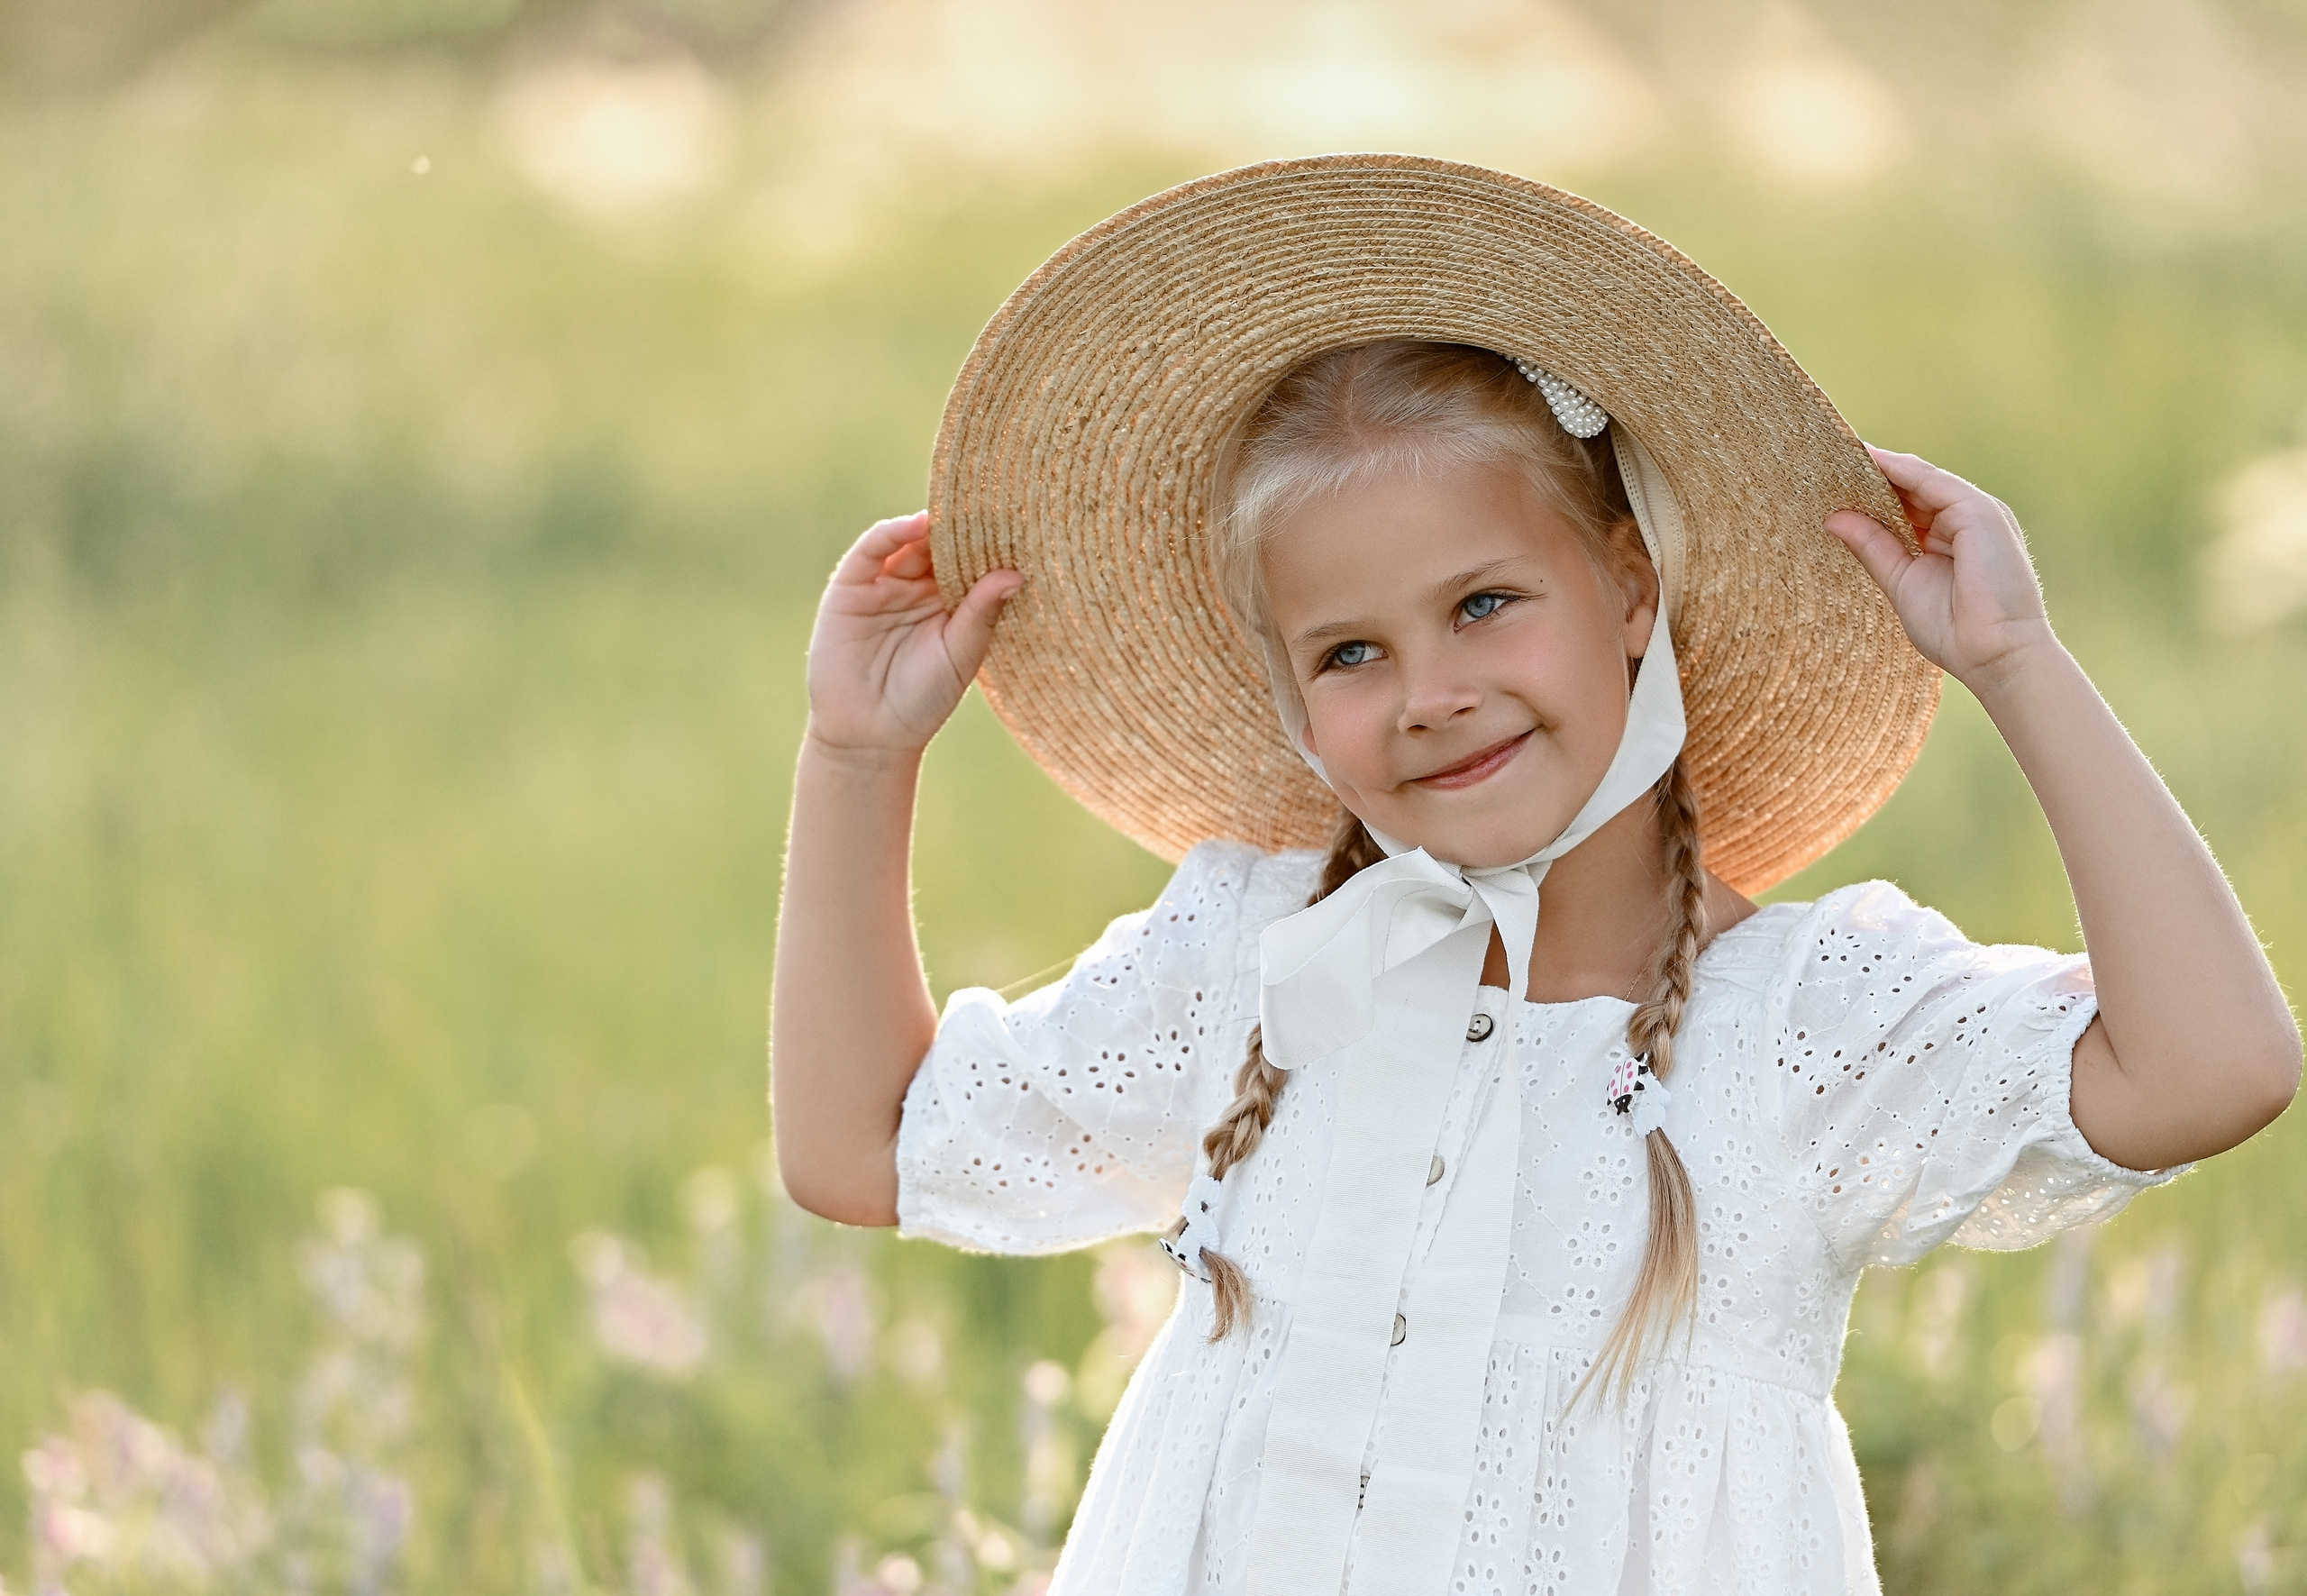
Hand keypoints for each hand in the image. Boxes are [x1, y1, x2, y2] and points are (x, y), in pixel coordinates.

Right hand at [804, 512, 1022, 755]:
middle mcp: (915, 588)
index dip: (988, 543)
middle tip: (990, 504)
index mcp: (948, 603)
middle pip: (939, 545)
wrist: (871, 735)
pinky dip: (891, 533)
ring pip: (908, 542)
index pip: (969, 561)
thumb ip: (981, 612)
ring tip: (956, 512)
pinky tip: (916, 525)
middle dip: (961, 527)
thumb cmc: (924, 699)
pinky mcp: (850, 587)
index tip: (1017, 522)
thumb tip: (1016, 573)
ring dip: (930, 525)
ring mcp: (882, 585)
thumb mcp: (961, 653)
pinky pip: (870, 551)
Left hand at [1825, 447, 2056, 692]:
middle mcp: (1964, 521)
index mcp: (1948, 539)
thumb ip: (1872, 546)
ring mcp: (1975, 513)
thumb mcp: (1900, 580)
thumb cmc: (1953, 631)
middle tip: (1828, 459)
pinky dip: (1901, 469)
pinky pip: (1932, 481)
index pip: (1907, 505)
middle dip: (1873, 474)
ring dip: (1882, 465)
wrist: (1994, 654)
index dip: (1872, 491)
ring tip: (1840, 453)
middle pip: (1913, 488)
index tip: (1832, 480)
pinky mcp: (1980, 511)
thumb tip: (1833, 518)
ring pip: (1921, 480)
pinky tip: (1870, 459)